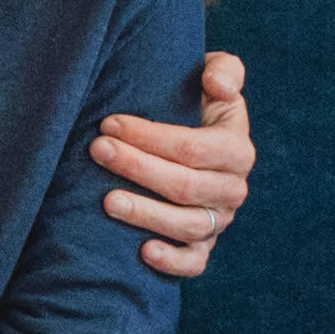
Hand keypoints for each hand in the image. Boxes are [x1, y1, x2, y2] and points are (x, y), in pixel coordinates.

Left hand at [95, 46, 253, 279]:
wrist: (195, 138)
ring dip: (145, 214)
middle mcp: (233, 188)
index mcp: (237, 148)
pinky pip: (195, 263)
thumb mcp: (215, 76)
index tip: (109, 123)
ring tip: (106, 201)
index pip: (193, 148)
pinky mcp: (204, 246)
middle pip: (185, 187)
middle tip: (97, 151)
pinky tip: (142, 251)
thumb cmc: (197, 101)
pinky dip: (172, 262)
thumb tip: (217, 83)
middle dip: (137, 168)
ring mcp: (220, 220)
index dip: (150, 137)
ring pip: (187, 226)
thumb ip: (225, 70)